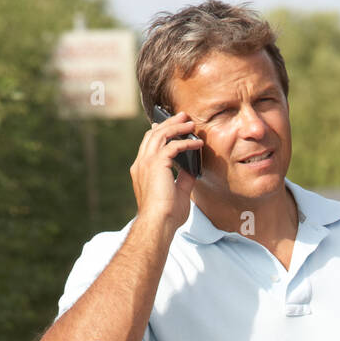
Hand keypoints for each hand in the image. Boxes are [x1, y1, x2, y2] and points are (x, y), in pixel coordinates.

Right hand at [130, 111, 203, 229]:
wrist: (158, 223)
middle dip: (169, 124)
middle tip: (183, 117)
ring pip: (161, 134)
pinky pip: (173, 145)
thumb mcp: (177, 193)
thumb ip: (183, 179)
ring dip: (177, 127)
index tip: (172, 128)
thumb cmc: (167, 216)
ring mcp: (147, 162)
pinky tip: (198, 144)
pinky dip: (186, 142)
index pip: (149, 145)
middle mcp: (141, 164)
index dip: (160, 134)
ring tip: (191, 123)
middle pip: (153, 135)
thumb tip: (192, 170)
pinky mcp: (156, 163)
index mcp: (142, 171)